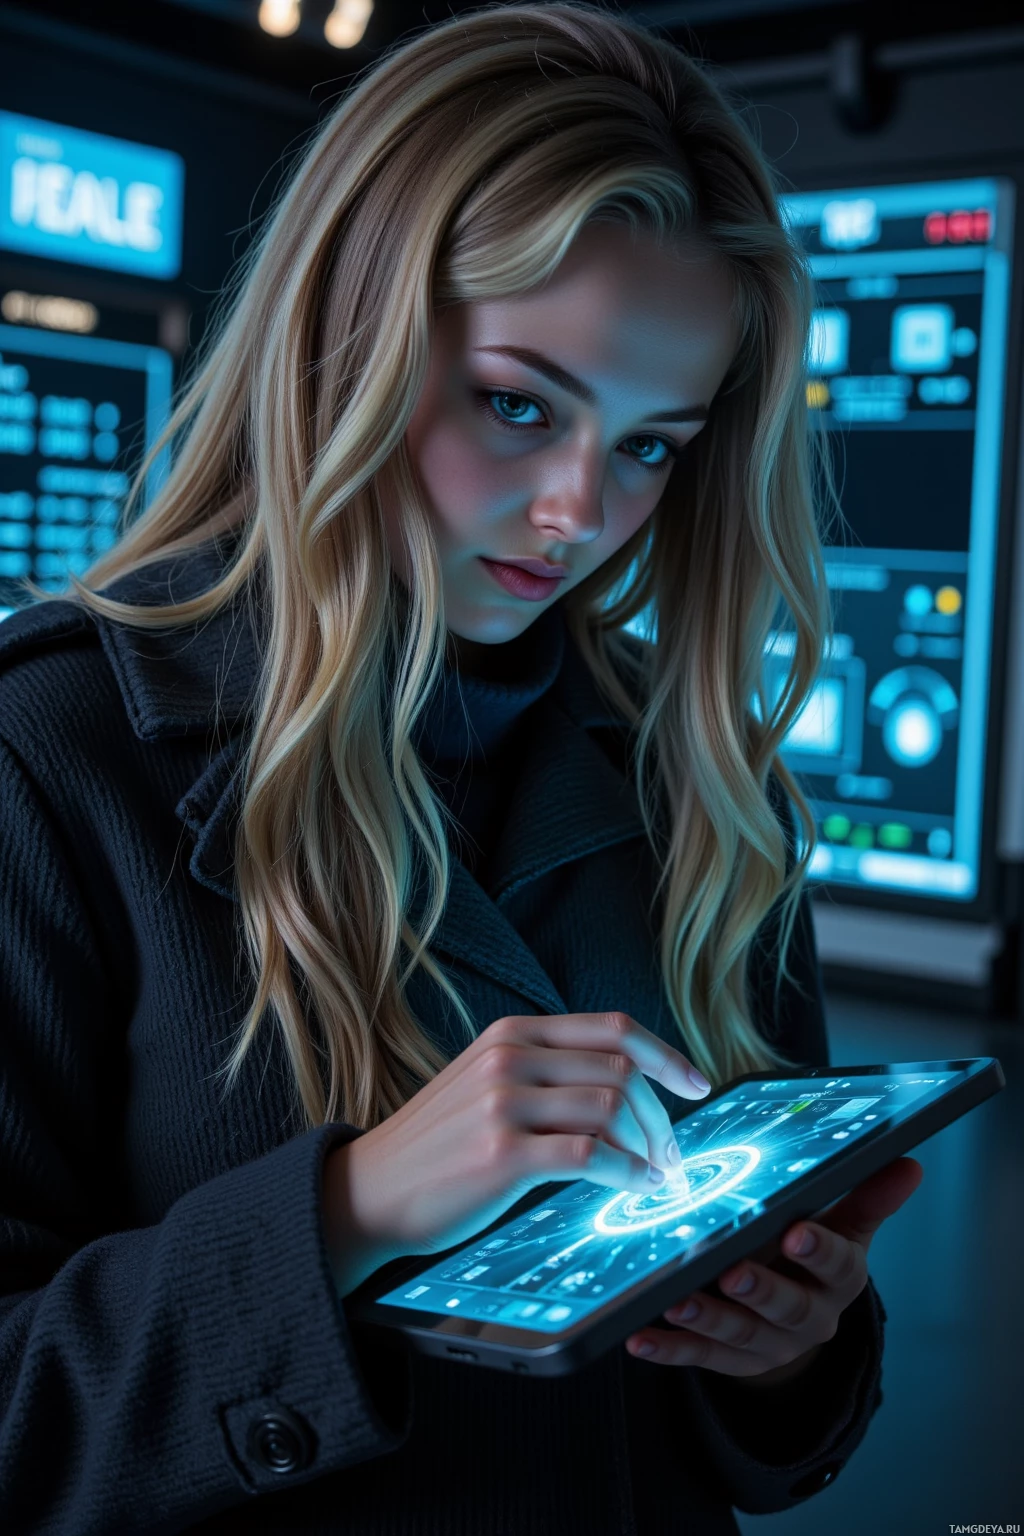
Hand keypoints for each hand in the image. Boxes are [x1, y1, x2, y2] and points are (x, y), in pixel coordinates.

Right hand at [329, 1011, 710, 1284]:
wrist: (371, 1189)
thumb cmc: (438, 1146)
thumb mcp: (486, 1085)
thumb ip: (545, 1074)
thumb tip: (625, 1090)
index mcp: (512, 1034)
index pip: (612, 1028)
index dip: (666, 1055)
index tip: (697, 1084)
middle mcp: (510, 1056)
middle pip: (622, 1069)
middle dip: (661, 1116)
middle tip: (672, 1154)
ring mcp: (504, 1102)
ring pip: (612, 1106)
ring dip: (649, 1147)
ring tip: (655, 1175)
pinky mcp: (501, 1152)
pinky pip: (590, 1155)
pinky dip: (627, 1172)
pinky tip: (636, 1187)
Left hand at [625, 1155, 923, 1382]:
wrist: (797, 1321)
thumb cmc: (814, 1255)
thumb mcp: (843, 1228)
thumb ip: (867, 1198)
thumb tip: (910, 1163)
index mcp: (839, 1280)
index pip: (838, 1267)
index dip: (818, 1251)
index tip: (797, 1232)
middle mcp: (807, 1319)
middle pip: (787, 1307)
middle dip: (761, 1291)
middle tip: (733, 1272)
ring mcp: (768, 1345)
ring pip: (738, 1335)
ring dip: (707, 1319)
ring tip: (676, 1302)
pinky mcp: (729, 1362)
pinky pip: (697, 1358)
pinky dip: (668, 1349)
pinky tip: (639, 1338)